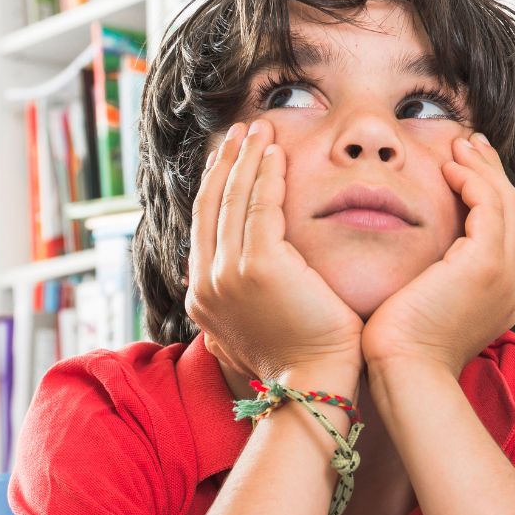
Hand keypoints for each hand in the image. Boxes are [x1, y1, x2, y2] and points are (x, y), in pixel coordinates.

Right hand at [185, 119, 364, 384]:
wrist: (313, 385)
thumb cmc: (297, 361)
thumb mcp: (251, 332)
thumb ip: (238, 305)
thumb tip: (230, 294)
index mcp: (201, 298)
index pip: (204, 227)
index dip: (215, 186)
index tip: (230, 157)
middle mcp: (206, 283)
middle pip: (212, 205)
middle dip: (227, 162)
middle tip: (242, 130)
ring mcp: (228, 274)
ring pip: (234, 200)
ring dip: (247, 158)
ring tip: (260, 129)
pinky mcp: (259, 266)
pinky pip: (262, 206)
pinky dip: (268, 175)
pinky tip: (277, 153)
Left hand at [361, 132, 514, 379]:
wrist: (404, 371)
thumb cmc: (398, 349)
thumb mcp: (419, 306)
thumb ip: (427, 281)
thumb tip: (410, 265)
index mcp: (496, 295)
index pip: (499, 232)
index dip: (485, 195)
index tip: (462, 168)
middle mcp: (509, 283)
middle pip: (510, 212)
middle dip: (490, 172)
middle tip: (468, 143)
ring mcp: (503, 273)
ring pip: (503, 202)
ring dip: (481, 168)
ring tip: (458, 144)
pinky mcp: (485, 264)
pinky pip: (487, 205)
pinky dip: (471, 180)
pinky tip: (448, 166)